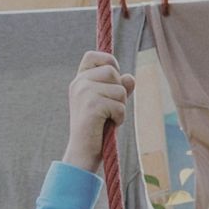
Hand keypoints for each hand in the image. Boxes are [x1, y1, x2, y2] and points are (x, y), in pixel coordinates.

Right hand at [62, 50, 131, 170]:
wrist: (83, 153)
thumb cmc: (97, 128)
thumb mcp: (110, 103)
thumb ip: (120, 88)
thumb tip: (130, 77)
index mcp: (79, 80)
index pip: (93, 55)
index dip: (108, 62)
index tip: (112, 81)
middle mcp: (79, 83)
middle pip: (113, 72)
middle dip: (119, 92)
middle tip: (109, 109)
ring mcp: (84, 93)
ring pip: (119, 89)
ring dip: (121, 106)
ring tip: (108, 118)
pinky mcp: (91, 106)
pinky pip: (119, 105)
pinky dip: (119, 117)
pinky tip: (108, 125)